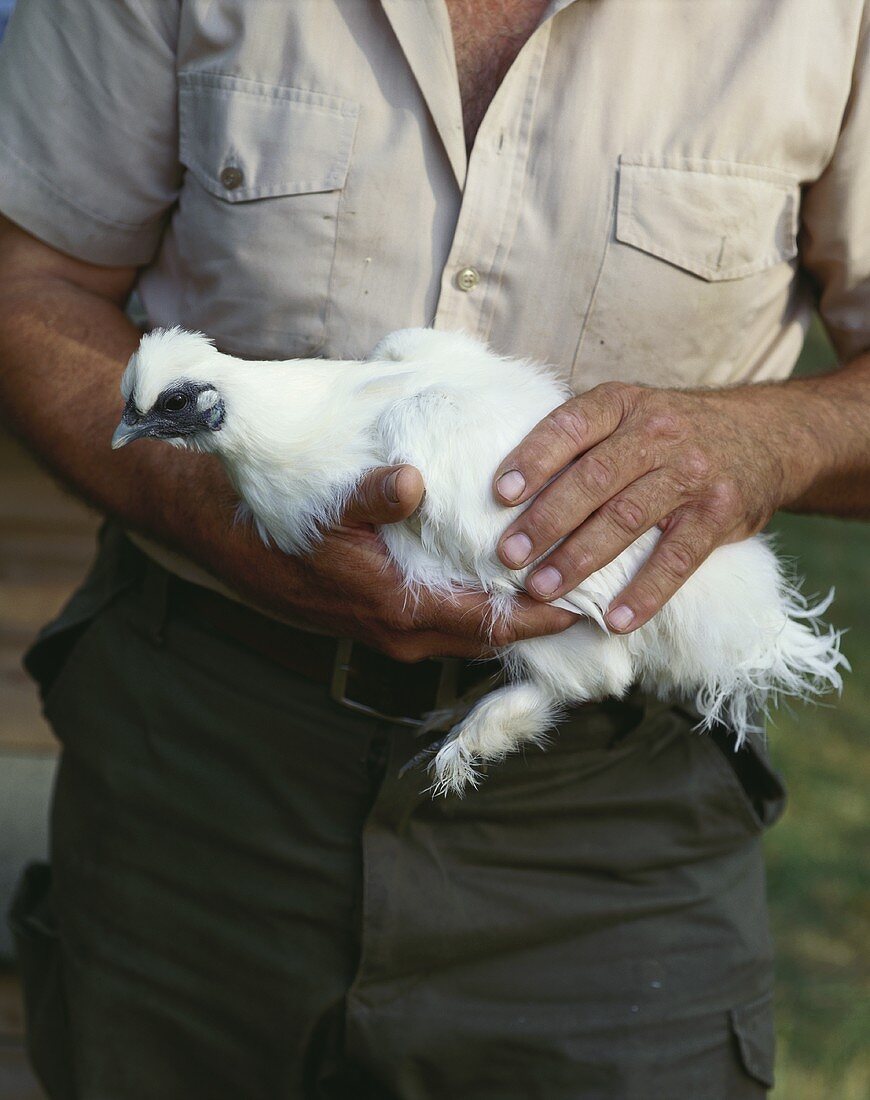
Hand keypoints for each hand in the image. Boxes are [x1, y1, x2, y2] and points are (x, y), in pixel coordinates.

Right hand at [210, 464, 575, 660]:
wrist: (235, 552)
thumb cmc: (284, 530)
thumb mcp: (326, 509)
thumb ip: (372, 496)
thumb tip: (411, 480)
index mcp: (401, 609)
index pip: (489, 623)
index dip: (540, 615)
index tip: (587, 601)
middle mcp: (405, 633)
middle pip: (489, 637)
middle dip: (538, 623)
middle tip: (588, 597)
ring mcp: (394, 632)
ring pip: (469, 636)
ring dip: (512, 620)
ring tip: (556, 592)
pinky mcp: (385, 622)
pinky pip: (449, 627)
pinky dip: (482, 613)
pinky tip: (499, 587)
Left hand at [492, 381, 811, 632]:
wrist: (767, 434)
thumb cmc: (673, 431)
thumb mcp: (630, 413)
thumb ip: (582, 441)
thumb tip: (508, 488)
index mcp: (622, 403)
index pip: (571, 426)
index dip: (534, 459)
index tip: (500, 494)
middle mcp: (657, 433)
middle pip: (593, 479)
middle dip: (546, 520)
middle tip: (509, 555)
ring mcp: (690, 473)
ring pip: (627, 518)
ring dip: (580, 558)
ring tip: (542, 588)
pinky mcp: (718, 513)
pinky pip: (677, 558)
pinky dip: (645, 592)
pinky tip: (615, 619)